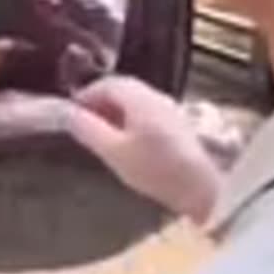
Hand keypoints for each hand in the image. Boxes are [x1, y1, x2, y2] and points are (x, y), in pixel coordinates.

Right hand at [67, 76, 221, 225]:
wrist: (206, 189)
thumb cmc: (156, 169)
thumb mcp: (114, 152)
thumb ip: (88, 129)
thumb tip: (67, 113)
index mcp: (137, 97)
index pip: (105, 84)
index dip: (84, 96)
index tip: (70, 114)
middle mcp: (156, 96)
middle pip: (122, 89)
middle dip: (100, 102)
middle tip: (83, 123)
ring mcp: (171, 109)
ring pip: (136, 101)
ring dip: (116, 111)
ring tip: (102, 134)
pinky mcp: (180, 125)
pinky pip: (148, 113)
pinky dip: (132, 120)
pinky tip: (128, 142)